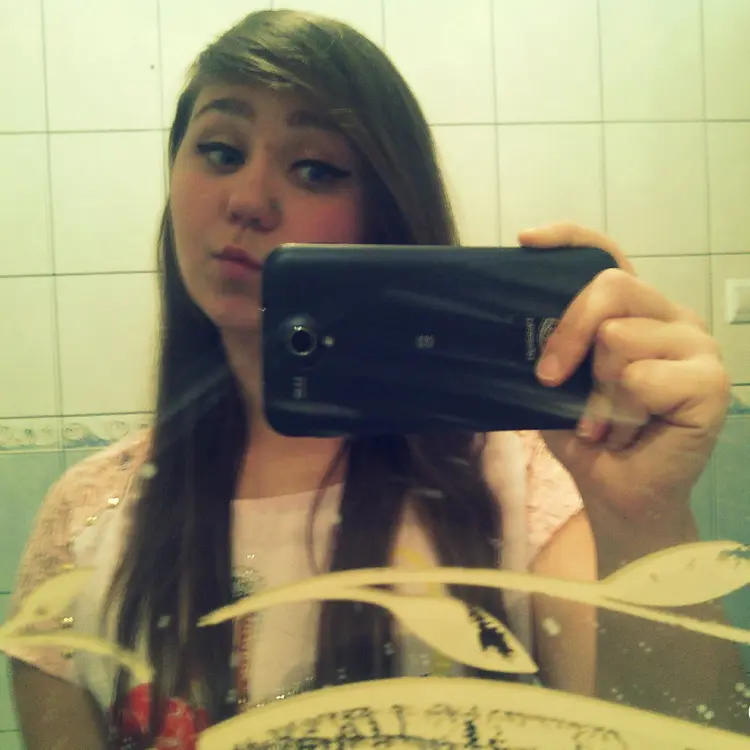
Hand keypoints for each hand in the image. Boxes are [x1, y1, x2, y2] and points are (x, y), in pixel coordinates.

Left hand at [519, 223, 729, 540]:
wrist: (617, 494)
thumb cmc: (588, 434)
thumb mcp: (556, 383)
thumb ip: (548, 348)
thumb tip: (503, 321)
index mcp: (634, 311)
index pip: (608, 254)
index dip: (568, 238)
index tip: (525, 241)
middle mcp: (670, 317)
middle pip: (610, 287)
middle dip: (567, 335)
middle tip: (549, 377)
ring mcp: (696, 346)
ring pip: (619, 337)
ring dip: (596, 391)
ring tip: (602, 420)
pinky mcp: (711, 382)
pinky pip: (641, 377)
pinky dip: (619, 413)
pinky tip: (625, 433)